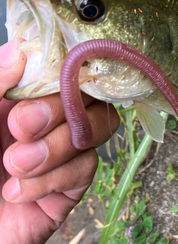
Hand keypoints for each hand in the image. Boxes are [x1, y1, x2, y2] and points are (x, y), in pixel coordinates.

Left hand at [0, 39, 119, 243]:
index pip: (64, 68)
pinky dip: (53, 178)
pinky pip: (85, 169)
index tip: (48, 77)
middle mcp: (47, 120)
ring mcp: (60, 153)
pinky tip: (16, 192)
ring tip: (14, 165)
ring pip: (97, 128)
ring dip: (58, 145)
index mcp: (19, 97)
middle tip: (18, 127)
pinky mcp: (68, 189)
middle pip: (89, 95)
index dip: (66, 68)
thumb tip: (20, 51)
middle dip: (58, 109)